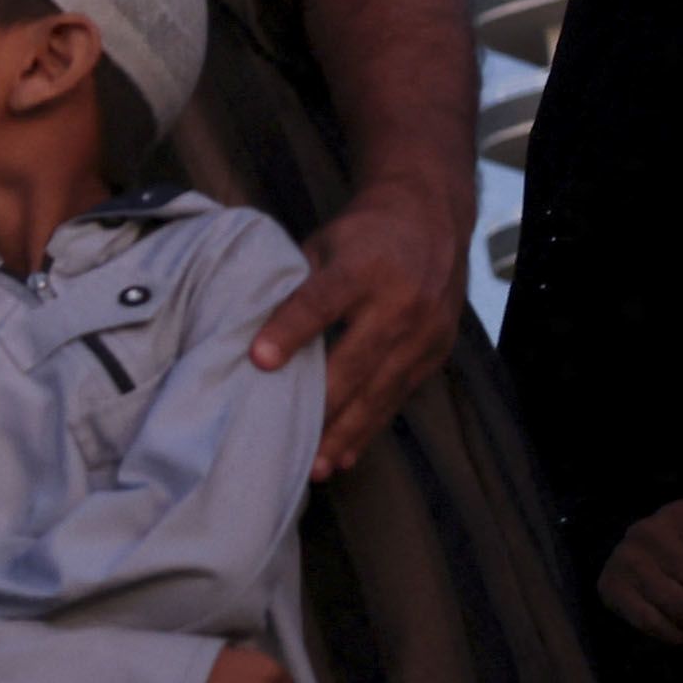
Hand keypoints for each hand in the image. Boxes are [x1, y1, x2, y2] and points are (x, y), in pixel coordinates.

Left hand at [249, 182, 466, 481]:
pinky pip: (399, 397)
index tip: (259, 361)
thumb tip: (244, 332)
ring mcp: (426, 330)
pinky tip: (346, 455)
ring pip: (380, 390)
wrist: (430, 215)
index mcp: (364, 266)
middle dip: (321, 406)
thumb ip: (293, 286)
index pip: (321, 302)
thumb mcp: (323, 244)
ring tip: (316, 467)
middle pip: (355, 361)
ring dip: (346, 432)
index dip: (290, 331)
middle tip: (285, 444)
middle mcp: (402, 300)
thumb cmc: (360, 234)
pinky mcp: (437, 351)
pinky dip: (371, 427)